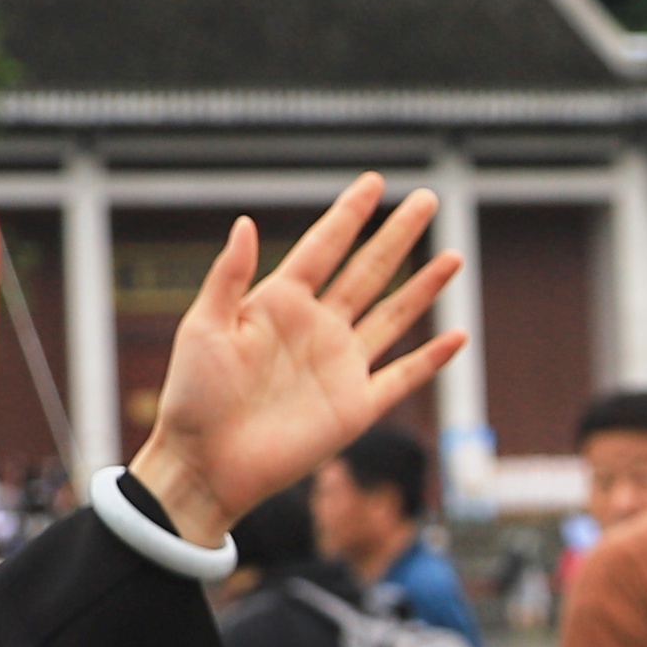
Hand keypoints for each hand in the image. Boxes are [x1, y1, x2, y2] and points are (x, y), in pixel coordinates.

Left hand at [132, 173, 462, 533]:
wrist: (205, 464)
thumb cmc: (192, 397)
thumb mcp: (201, 327)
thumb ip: (228, 276)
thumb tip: (246, 222)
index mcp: (278, 304)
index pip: (323, 248)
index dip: (349, 215)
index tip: (373, 182)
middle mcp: (316, 329)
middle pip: (368, 271)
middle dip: (398, 235)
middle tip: (426, 199)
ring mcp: (340, 367)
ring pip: (393, 316)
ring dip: (424, 287)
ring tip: (452, 255)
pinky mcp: (355, 407)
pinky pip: (402, 376)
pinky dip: (432, 359)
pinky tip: (455, 336)